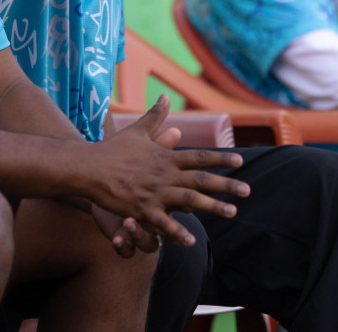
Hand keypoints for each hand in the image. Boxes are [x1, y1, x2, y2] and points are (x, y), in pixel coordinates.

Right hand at [83, 95, 246, 245]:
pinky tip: (191, 241)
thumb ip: (155, 116)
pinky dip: (177, 232)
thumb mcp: (137, 130)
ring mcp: (154, 192)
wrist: (89, 167)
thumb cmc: (113, 149)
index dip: (221, 159)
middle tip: (248, 191)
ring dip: (213, 207)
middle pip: (201, 179)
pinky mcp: (141, 209)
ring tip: (232, 212)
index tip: (240, 162)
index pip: (200, 156)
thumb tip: (165, 97)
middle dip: (226, 185)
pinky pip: (163, 223)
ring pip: (189, 200)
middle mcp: (164, 174)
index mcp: (166, 156)